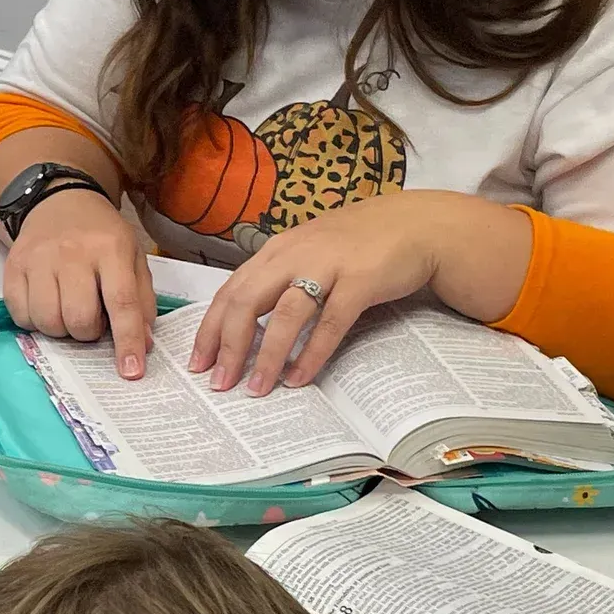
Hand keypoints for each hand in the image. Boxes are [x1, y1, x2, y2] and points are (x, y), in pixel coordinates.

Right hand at [3, 188, 156, 378]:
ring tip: (67, 312)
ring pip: (47, 320)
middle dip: (87, 333)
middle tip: (91, 321)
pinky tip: (45, 305)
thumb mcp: (133, 257)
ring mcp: (38, 258)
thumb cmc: (102, 236)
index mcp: (110, 249)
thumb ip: (141, 299)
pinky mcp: (13, 266)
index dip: (127, 341)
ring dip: (60, 330)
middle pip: (79, 317)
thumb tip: (142, 343)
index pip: (121, 302)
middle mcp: (72, 252)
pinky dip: (34, 321)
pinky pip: (19, 314)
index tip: (131, 371)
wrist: (60, 201)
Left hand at [192, 194, 443, 396]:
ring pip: (285, 315)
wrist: (417, 224)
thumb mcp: (306, 252)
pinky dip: (311, 353)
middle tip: (218, 382)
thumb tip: (242, 321)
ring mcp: (328, 266)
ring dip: (266, 355)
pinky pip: (330, 322)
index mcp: (275, 251)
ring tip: (255, 389)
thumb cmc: (356, 244)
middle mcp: (294, 255)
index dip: (210, 328)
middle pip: (246, 302)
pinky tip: (299, 378)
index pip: (230, 291)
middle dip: (227, 345)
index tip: (197, 362)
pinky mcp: (361, 280)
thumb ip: (276, 278)